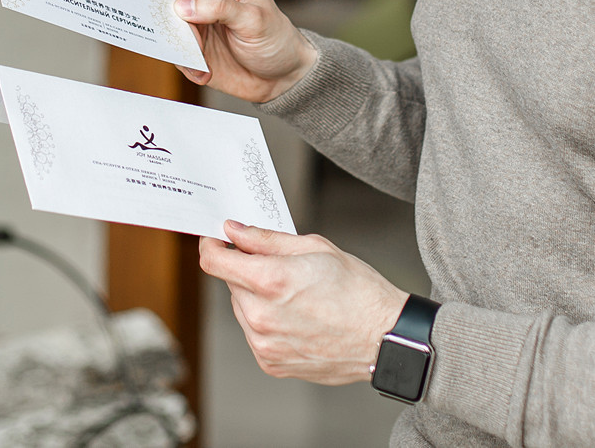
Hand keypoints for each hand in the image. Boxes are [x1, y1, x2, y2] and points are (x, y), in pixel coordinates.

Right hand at [154, 0, 318, 102]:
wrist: (284, 77)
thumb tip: (183, 6)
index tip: (149, 1)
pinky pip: (175, 56)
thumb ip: (220, 8)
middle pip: (162, 3)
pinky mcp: (192, 50)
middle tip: (177, 37)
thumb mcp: (254, 19)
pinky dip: (187, 66)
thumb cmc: (276, 38)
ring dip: (178, 48)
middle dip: (164, 22)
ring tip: (201, 59)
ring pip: (165, 32)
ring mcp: (194, 25)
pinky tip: (206, 72)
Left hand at [200, 221, 408, 384]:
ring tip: (296, 297)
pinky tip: (297, 317)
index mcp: (270, 280)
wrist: (383, 338)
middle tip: (281, 268)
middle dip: (247, 270)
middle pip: (230, 283)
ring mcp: (264, 344)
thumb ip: (266, 239)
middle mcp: (261, 316)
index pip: (213, 261)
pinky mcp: (270, 363)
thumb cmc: (358, 291)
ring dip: (256, 297)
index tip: (217, 240)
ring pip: (241, 308)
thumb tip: (235, 230)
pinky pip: (254, 333)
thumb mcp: (315, 248)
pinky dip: (267, 322)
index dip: (211, 246)